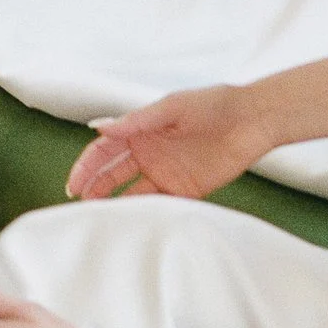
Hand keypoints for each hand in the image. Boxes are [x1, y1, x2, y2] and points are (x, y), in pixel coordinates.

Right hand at [64, 85, 272, 201]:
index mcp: (140, 130)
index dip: (86, 167)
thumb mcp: (172, 108)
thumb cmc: (213, 105)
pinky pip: (157, 205)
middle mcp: (148, 153)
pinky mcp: (183, 190)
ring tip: (99, 218)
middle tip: (81, 205)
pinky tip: (131, 222)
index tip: (74, 184)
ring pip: (130, 193)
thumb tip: (98, 127)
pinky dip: (143, 213)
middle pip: (111, 175)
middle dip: (93, 189)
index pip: (103, 151)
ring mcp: (164, 173)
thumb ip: (136, 121)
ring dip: (114, 205)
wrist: (252, 120)